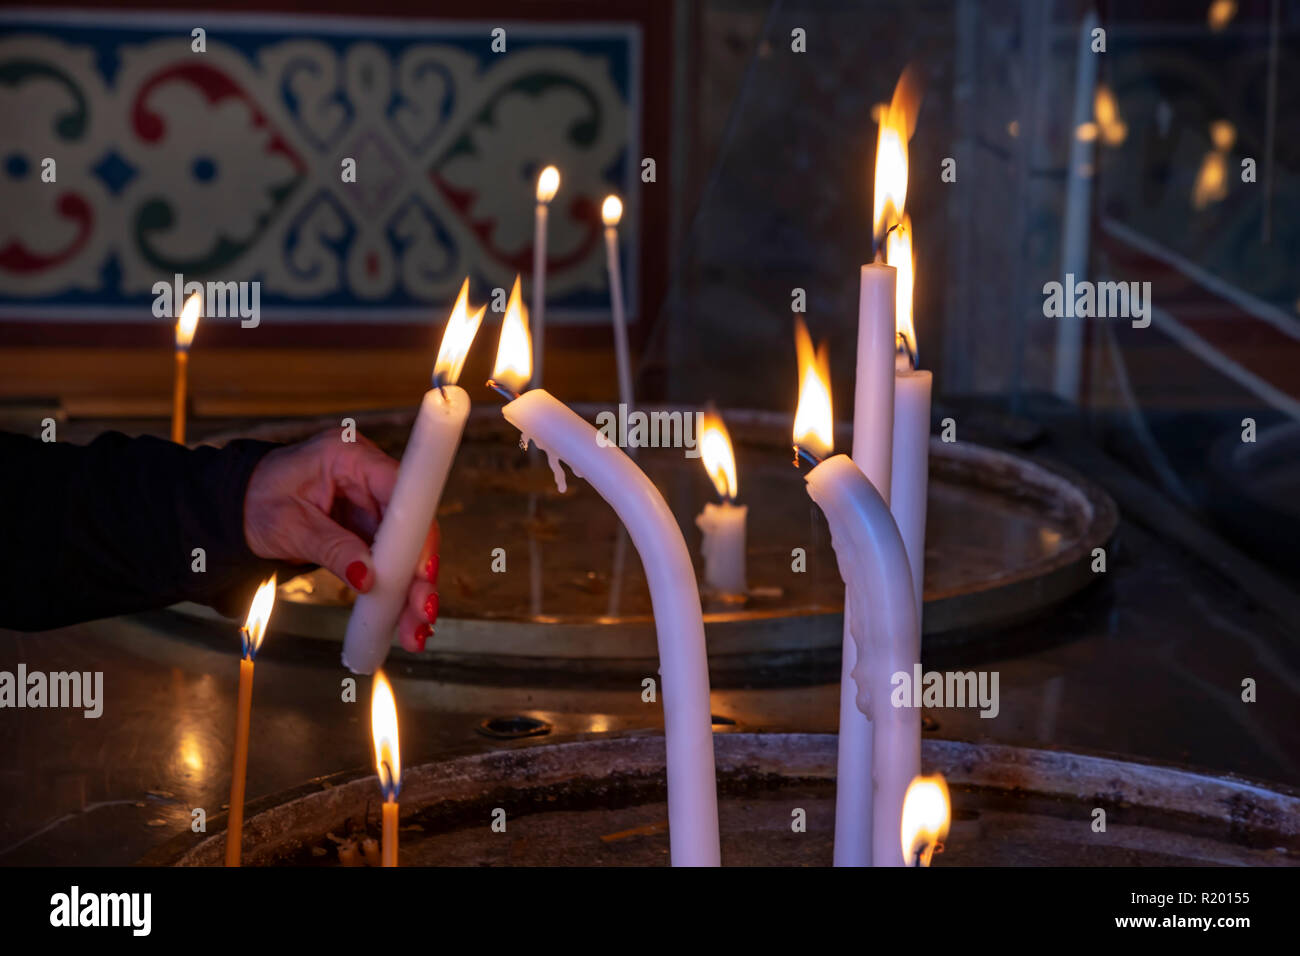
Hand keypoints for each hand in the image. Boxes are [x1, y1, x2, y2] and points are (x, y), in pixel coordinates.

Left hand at [242, 430, 439, 650]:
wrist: (238, 508)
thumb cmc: (255, 501)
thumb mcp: (288, 525)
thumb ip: (330, 548)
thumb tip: (368, 578)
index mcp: (349, 456)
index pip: (400, 490)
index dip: (417, 531)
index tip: (423, 569)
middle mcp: (369, 477)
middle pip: (411, 526)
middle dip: (418, 573)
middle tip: (422, 611)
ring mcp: (372, 503)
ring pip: (406, 549)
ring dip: (411, 590)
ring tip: (415, 629)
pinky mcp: (369, 527)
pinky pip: (390, 560)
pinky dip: (395, 590)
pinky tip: (403, 619)